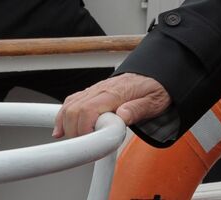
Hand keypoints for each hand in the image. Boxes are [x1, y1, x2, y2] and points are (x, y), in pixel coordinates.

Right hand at [52, 73, 171, 137]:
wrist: (158, 74)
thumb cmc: (157, 88)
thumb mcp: (155, 101)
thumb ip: (139, 109)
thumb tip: (123, 115)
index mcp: (116, 93)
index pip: (87, 110)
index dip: (84, 129)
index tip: (91, 142)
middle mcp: (102, 89)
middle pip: (73, 109)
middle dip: (73, 131)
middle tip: (85, 144)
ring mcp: (96, 89)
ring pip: (69, 105)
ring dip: (66, 124)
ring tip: (76, 141)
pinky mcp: (93, 92)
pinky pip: (72, 101)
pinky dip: (64, 116)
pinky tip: (62, 129)